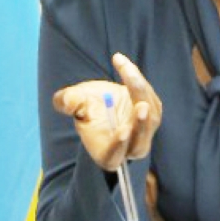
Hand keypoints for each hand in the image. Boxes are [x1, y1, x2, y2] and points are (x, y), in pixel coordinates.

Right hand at [52, 53, 162, 170]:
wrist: (100, 99)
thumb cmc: (82, 106)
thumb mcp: (71, 102)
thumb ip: (67, 103)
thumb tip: (69, 103)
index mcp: (106, 153)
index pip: (114, 157)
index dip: (118, 146)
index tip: (123, 130)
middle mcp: (129, 147)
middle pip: (140, 142)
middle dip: (141, 125)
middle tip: (141, 106)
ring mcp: (145, 131)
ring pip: (149, 116)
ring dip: (139, 92)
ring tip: (126, 70)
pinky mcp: (152, 114)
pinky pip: (150, 98)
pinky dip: (137, 80)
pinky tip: (121, 62)